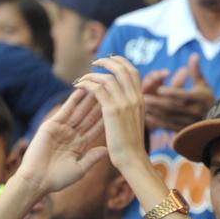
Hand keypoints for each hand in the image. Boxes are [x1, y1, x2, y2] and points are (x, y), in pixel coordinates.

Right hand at [14, 88, 106, 196]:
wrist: (36, 181)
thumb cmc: (57, 179)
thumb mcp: (80, 169)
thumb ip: (93, 158)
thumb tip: (108, 150)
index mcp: (80, 145)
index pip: (96, 128)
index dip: (107, 118)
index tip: (119, 108)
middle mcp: (72, 135)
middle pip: (89, 117)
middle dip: (100, 105)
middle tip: (111, 91)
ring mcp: (61, 129)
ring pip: (79, 111)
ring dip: (88, 99)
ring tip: (99, 86)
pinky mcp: (50, 126)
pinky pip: (64, 111)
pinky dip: (72, 101)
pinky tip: (81, 91)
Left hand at [77, 56, 148, 171]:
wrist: (132, 158)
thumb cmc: (131, 144)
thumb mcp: (135, 121)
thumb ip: (130, 107)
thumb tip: (121, 99)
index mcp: (140, 99)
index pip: (133, 72)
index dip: (122, 62)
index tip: (111, 60)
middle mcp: (135, 97)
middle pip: (122, 69)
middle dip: (108, 61)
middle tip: (96, 62)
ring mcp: (125, 103)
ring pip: (108, 77)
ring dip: (92, 74)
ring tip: (82, 78)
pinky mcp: (112, 110)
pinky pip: (97, 88)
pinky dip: (87, 83)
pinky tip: (78, 86)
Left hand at [140, 53, 214, 131]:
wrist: (214, 120)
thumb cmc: (206, 98)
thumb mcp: (203, 84)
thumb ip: (196, 70)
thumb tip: (194, 55)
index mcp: (200, 98)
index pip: (185, 95)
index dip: (172, 92)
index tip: (160, 89)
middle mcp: (195, 111)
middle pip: (174, 107)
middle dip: (158, 102)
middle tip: (144, 97)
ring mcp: (189, 122)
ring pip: (169, 117)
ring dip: (154, 112)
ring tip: (143, 105)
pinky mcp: (183, 130)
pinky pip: (168, 126)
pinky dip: (157, 121)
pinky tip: (147, 115)